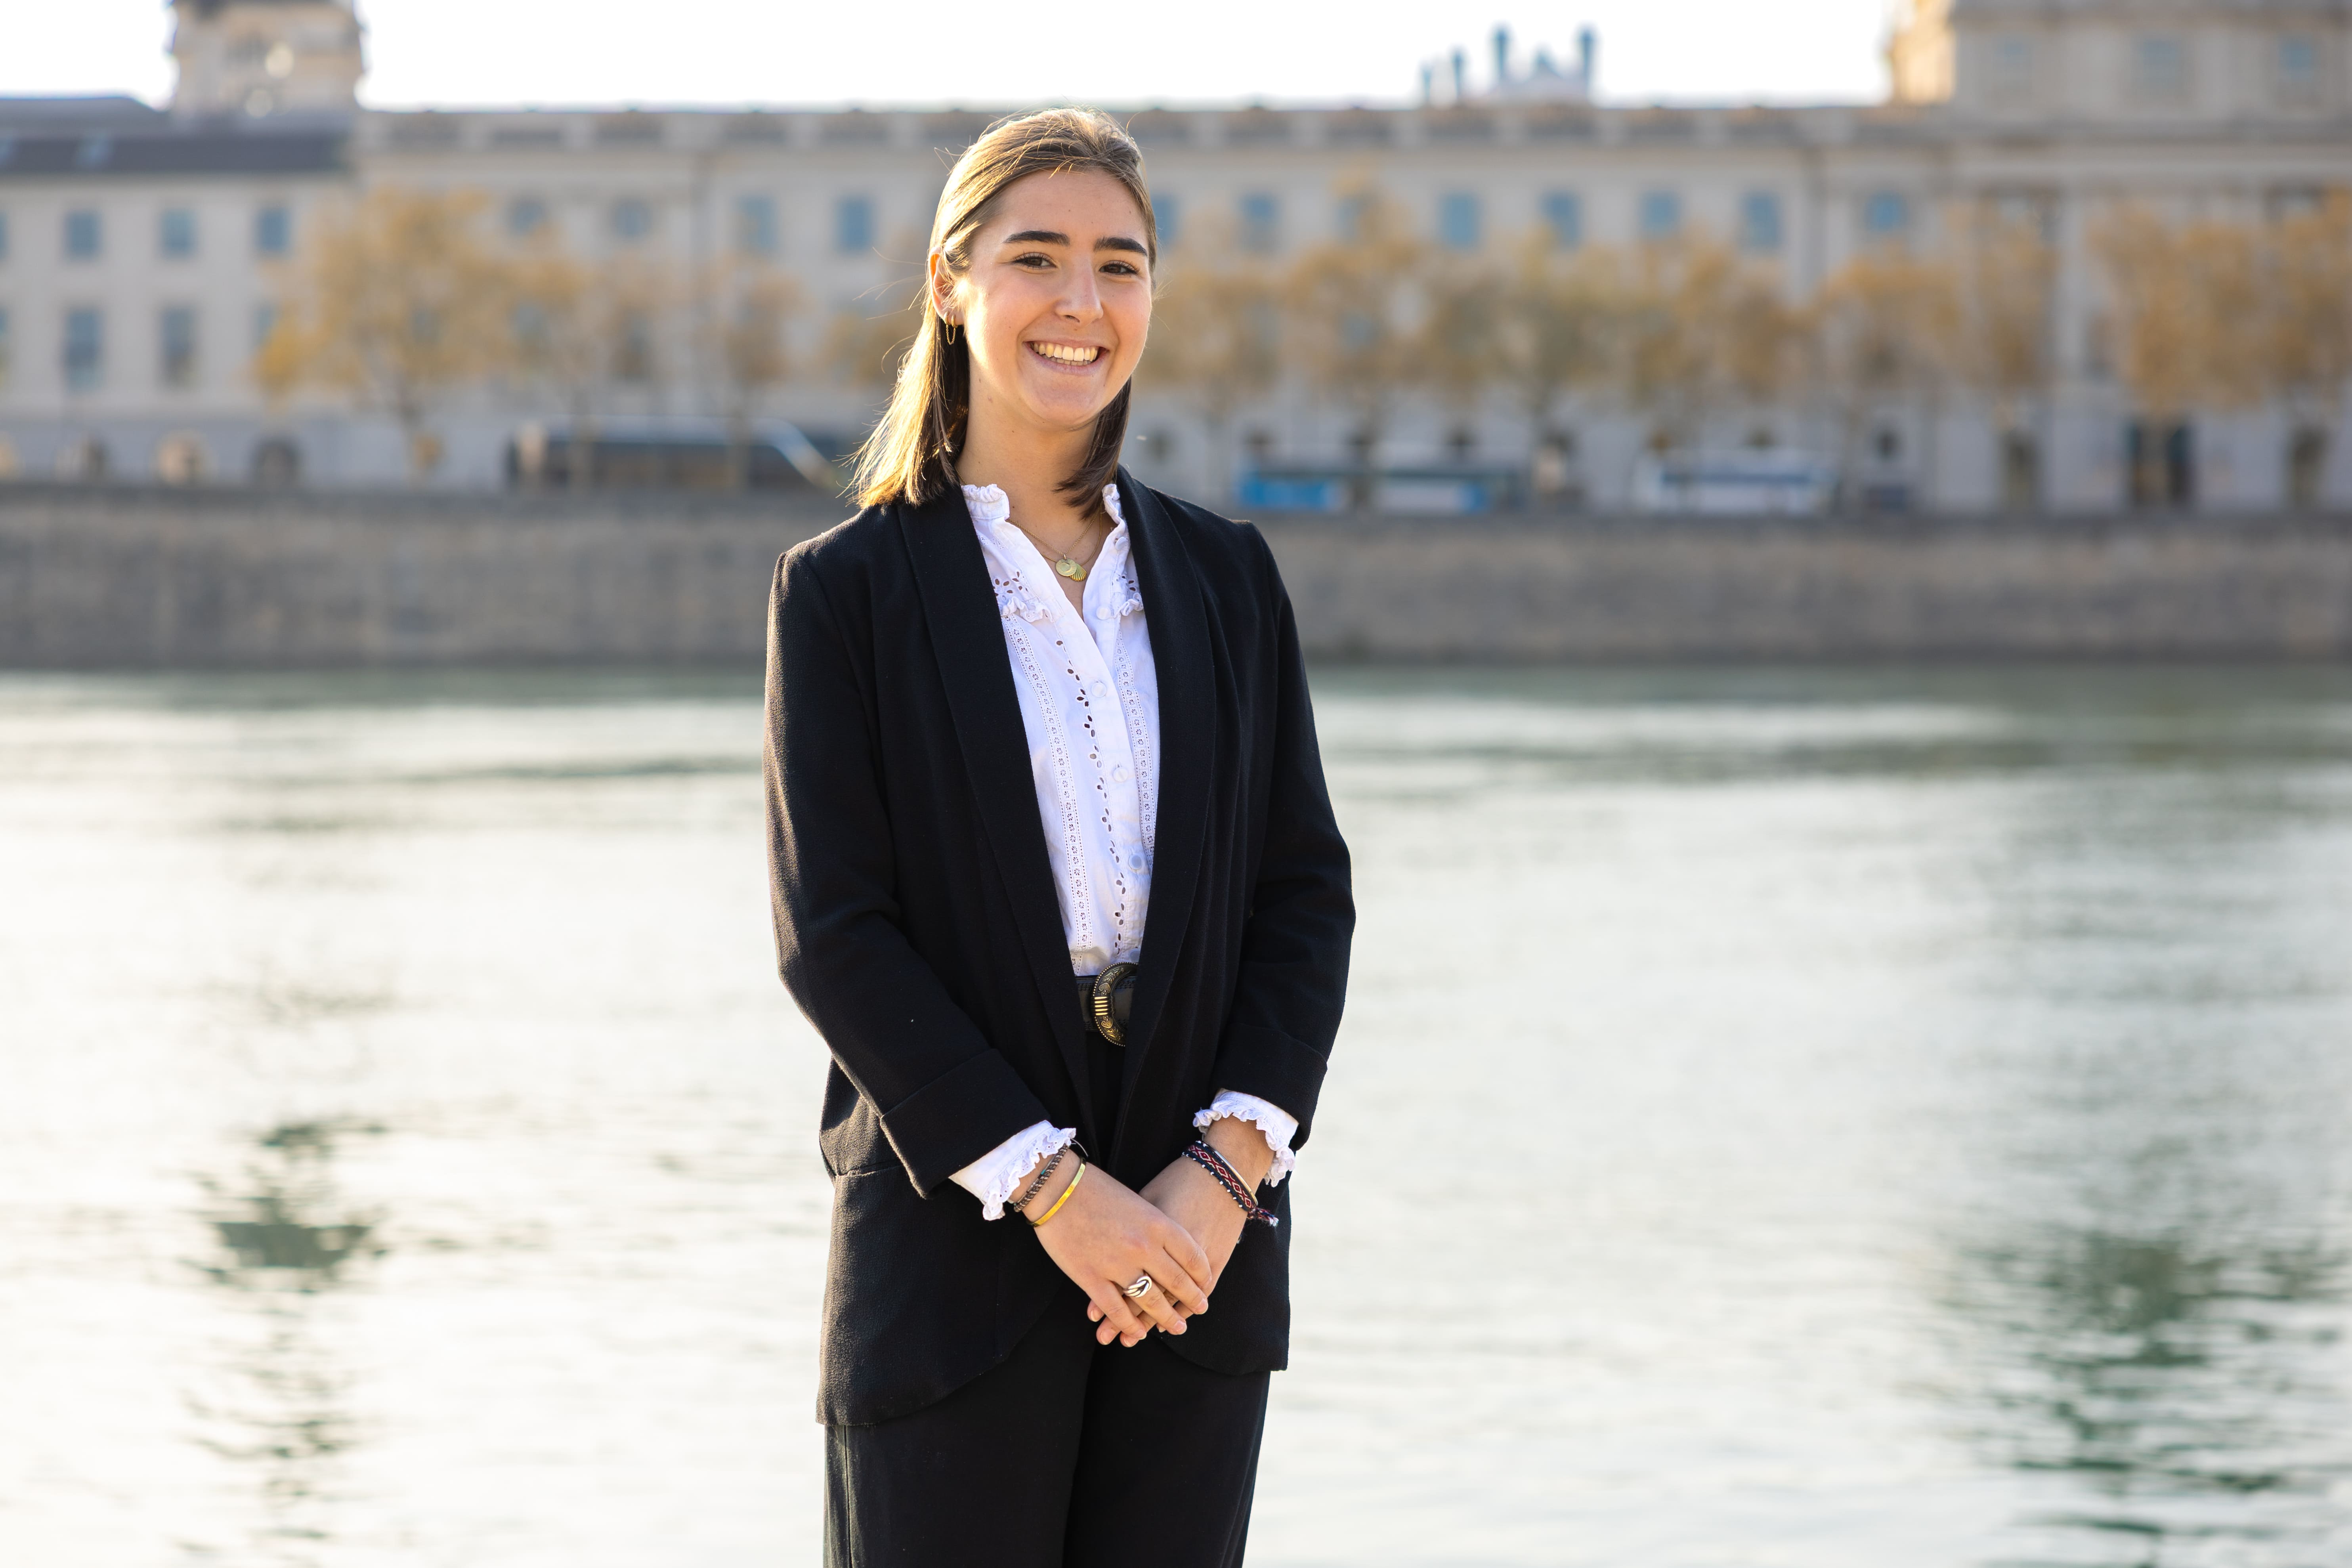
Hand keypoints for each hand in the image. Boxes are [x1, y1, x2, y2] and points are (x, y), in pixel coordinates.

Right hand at [1026, 1158, 1212, 1347]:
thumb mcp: (1138, 1201)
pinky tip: (1138, 1333)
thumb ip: (1156, 1228)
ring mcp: (1117, 1265)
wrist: (1057, 1187)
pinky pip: (1117, 1310)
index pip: (1193, 1257)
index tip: (1206, 1284)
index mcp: (1158, 1223)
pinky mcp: (1091, 1278)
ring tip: (1177, 1327)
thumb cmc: (1097, 1189)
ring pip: (1150, 1301)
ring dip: (1166, 1318)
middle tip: (1200, 1309)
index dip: (1203, 1275)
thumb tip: (1173, 1252)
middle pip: (1177, 1282)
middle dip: (1192, 1300)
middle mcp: (1143, 1246)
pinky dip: (1130, 1325)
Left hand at [1097, 1120, 1277, 1327]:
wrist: (1222, 1169)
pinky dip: (1182, 1307)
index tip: (1095, 1320)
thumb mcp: (1145, 1200)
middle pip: (1147, 1295)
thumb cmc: (1175, 1180)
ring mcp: (1198, 1256)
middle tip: (1109, 1340)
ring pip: (1173, 1299)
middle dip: (1127, 1321)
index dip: (1110, 1302)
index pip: (1127, 1277)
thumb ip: (1129, 1231)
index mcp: (1149, 1235)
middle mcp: (1171, 1250)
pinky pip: (1197, 1292)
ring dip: (1156, 1320)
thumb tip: (1104, 1259)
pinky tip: (1169, 1320)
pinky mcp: (1217, 1257)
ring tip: (1135, 1338)